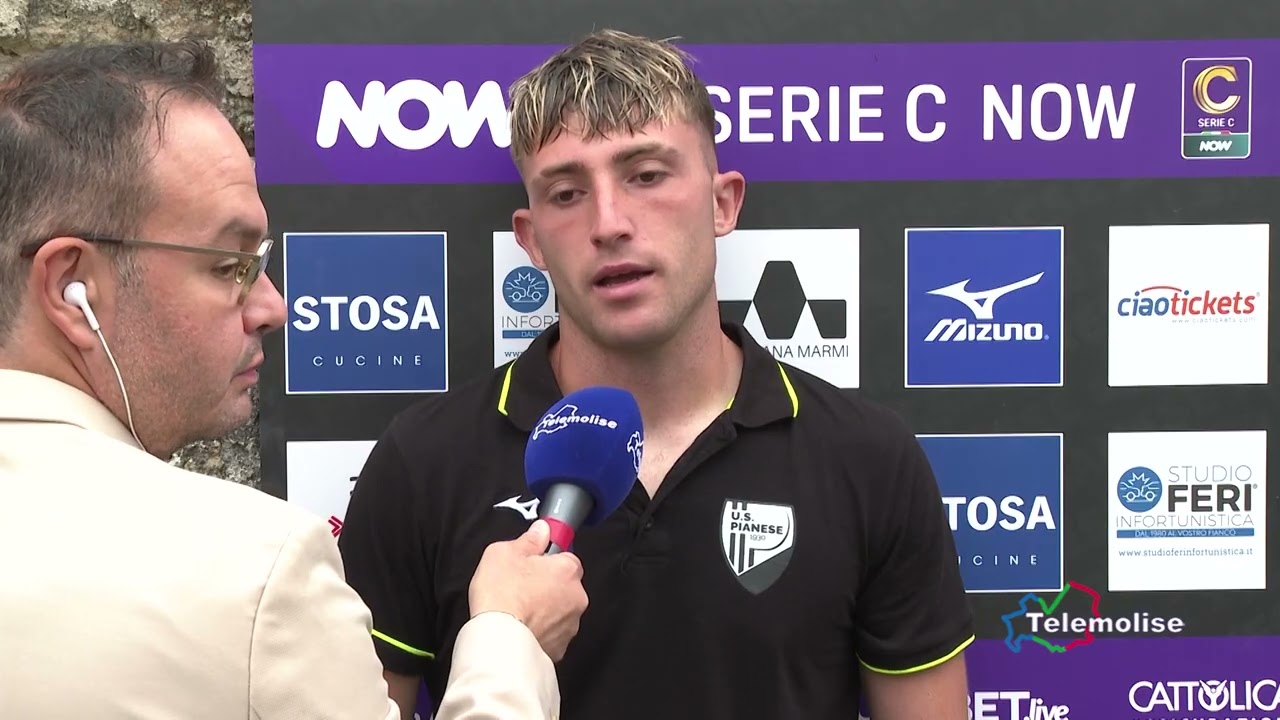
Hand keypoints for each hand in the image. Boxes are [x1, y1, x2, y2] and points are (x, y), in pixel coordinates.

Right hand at [468, 520, 588, 660]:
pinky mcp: (560, 649)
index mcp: (567, 570)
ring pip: (560, 611)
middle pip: (565, 585)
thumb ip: (528, 540)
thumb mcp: (503, 553)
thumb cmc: (501, 596)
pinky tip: (521, 629)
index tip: (532, 563)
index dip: (547, 559)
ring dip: (545, 610)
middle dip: (547, 585)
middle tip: (520, 587)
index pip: (566, 557)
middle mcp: (576, 597)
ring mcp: (570, 625)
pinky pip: (552, 634)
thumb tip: (541, 531)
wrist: (499, 641)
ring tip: (518, 611)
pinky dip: (540, 631)